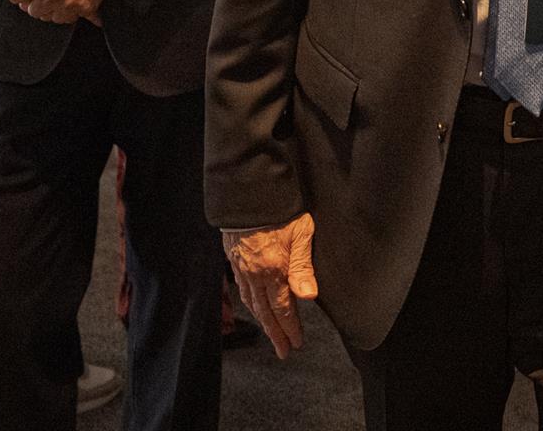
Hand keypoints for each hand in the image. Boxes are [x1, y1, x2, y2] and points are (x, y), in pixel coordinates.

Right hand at [225, 213, 317, 359]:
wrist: (248, 192)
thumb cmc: (280, 209)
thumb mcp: (301, 234)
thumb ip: (303, 266)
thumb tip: (308, 295)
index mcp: (274, 270)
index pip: (283, 308)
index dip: (290, 327)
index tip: (296, 343)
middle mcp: (255, 274)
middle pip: (266, 312)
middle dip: (276, 333)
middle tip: (283, 351)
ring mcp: (242, 267)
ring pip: (252, 302)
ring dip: (263, 320)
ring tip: (271, 333)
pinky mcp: (234, 259)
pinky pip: (242, 288)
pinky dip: (249, 302)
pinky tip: (253, 305)